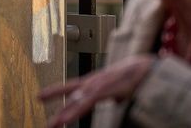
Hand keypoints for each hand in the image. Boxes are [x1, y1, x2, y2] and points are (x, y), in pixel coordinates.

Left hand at [40, 55, 155, 127]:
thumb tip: (116, 101)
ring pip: (81, 100)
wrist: (150, 68)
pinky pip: (92, 100)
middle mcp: (96, 81)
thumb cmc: (138, 75)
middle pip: (73, 94)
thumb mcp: (123, 87)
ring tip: (57, 124)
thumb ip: (116, 94)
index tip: (40, 96)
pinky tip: (73, 113)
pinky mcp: (111, 88)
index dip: (56, 91)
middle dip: (60, 107)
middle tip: (48, 122)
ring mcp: (102, 84)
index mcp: (97, 81)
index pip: (72, 86)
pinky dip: (81, 107)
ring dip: (69, 112)